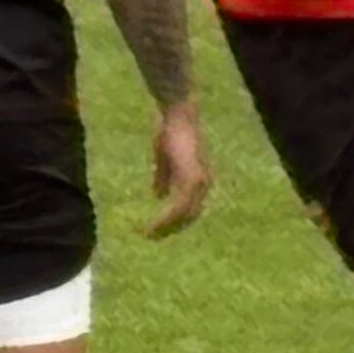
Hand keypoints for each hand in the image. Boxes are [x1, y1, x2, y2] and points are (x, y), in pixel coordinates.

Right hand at [143, 105, 213, 235]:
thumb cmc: (170, 131)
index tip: (160, 230)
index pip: (191, 208)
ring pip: (184, 215)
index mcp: (200, 179)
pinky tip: (152, 226)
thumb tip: (157, 196)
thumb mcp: (165, 158)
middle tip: (153, 237)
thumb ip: (163, 177)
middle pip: (190, 216)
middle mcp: (204, 183)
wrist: (176, 114)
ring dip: (166, 227)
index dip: (176, 220)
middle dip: (171, 228)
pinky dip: (164, 219)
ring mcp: (199, 182)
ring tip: (149, 235)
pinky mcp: (191, 179)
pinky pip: (177, 207)